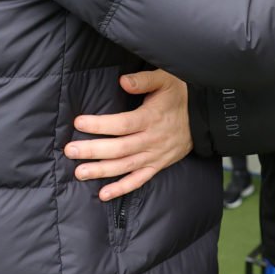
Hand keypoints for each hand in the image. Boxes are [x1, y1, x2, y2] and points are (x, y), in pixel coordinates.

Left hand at [66, 70, 192, 200]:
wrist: (205, 116)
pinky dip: (122, 188)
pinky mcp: (158, 165)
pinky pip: (139, 180)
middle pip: (119, 148)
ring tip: (80, 173)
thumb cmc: (180, 94)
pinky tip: (104, 194)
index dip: (100, 125)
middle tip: (70, 151)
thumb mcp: (165, 79)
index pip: (122, 124)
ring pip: (126, 166)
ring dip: (102, 171)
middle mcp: (152, 139)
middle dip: (93, 150)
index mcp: (151, 117)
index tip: (79, 123)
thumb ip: (144, 80)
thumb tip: (123, 81)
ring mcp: (155, 155)